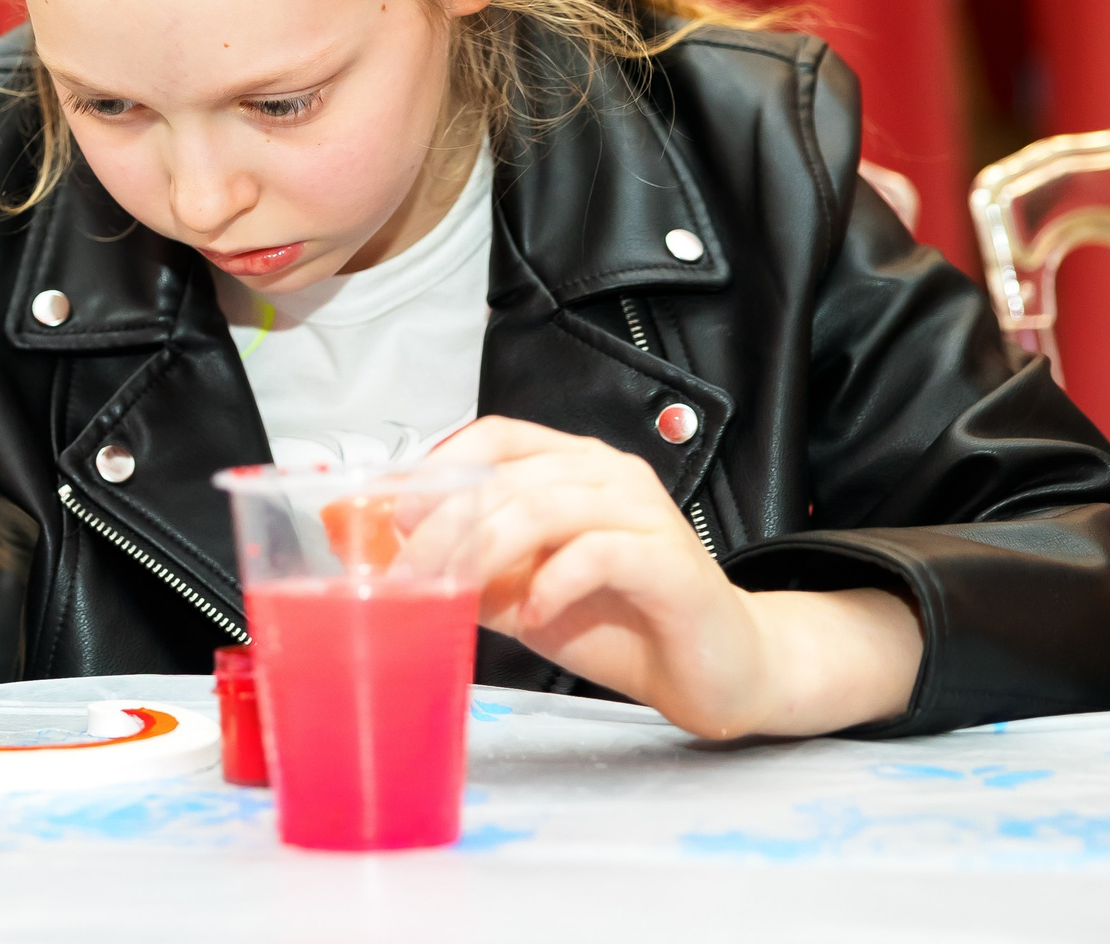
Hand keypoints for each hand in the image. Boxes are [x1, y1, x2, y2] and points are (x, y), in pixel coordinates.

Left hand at [414, 418, 923, 738]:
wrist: (713, 672)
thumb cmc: (620, 623)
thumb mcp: (523, 594)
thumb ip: (471, 573)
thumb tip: (397, 563)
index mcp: (573, 468)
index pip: (497, 437)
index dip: (440, 467)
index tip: (396, 514)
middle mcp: (608, 475)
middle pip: (507, 477)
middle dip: (445, 527)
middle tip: (409, 574)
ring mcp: (642, 511)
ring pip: (543, 506)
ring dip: (486, 551)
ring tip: (456, 594)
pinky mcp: (667, 557)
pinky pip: (596, 551)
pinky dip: (552, 583)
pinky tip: (534, 616)